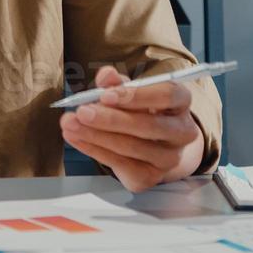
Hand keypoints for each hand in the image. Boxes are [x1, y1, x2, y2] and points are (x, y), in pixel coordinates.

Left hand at [58, 66, 203, 192]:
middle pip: (149, 125)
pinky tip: (76, 138)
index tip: (105, 95)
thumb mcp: (130, 92)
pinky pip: (120, 164)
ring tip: (70, 123)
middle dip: (111, 119)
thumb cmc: (142, 111)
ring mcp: (169, 158)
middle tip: (82, 111)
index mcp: (181, 102)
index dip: (137, 95)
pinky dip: (94, 150)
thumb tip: (106, 75)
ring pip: (132, 147)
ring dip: (96, 135)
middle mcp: (182, 132)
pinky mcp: (151, 177)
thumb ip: (117, 83)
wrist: (155, 147)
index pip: (167, 95)